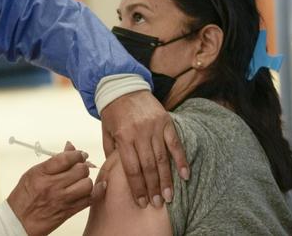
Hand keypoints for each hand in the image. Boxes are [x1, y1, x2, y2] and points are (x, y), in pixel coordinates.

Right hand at [7, 142, 105, 235]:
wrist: (19, 221)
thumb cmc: (24, 196)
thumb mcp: (33, 173)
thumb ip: (53, 161)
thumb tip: (70, 147)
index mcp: (42, 174)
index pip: (66, 158)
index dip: (76, 154)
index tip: (79, 154)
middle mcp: (53, 186)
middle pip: (80, 170)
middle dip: (82, 166)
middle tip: (79, 168)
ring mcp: (62, 200)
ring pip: (87, 185)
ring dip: (86, 181)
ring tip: (80, 181)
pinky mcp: (69, 211)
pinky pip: (89, 200)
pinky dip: (94, 193)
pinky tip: (90, 189)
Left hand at [100, 90, 188, 208]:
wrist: (122, 87)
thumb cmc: (112, 113)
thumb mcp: (106, 133)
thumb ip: (112, 153)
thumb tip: (115, 175)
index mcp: (123, 136)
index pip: (132, 168)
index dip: (137, 187)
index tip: (141, 202)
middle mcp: (140, 132)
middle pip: (149, 166)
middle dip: (153, 187)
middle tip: (158, 204)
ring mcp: (154, 126)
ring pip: (163, 158)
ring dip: (166, 179)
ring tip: (169, 196)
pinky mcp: (166, 121)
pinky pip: (175, 143)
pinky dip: (181, 160)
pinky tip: (185, 175)